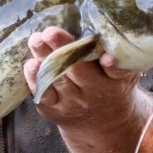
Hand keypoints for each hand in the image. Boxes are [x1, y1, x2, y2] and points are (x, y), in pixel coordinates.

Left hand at [23, 27, 141, 131]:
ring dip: (44, 57)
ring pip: (57, 78)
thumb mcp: (122, 74)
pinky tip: (30, 64)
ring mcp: (72, 101)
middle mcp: (94, 92)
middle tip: (50, 32)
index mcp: (114, 80)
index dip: (112, 65)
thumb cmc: (110, 85)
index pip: (117, 72)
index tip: (106, 57)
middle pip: (78, 69)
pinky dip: (35, 78)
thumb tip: (101, 31)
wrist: (101, 121)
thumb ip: (116, 57)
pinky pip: (43, 93)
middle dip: (63, 49)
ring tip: (36, 40)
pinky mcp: (54, 107)